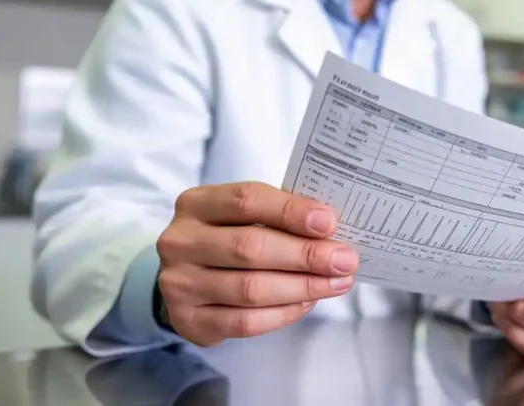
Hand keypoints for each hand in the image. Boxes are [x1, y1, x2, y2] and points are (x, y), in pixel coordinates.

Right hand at [156, 182, 357, 345]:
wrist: (185, 278)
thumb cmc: (228, 237)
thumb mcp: (244, 216)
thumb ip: (280, 217)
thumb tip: (331, 231)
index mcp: (196, 204)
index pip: (247, 200)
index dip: (291, 211)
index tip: (329, 222)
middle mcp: (180, 242)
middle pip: (250, 248)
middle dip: (305, 255)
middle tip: (345, 260)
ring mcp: (179, 284)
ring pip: (251, 289)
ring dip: (303, 287)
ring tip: (337, 283)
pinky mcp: (188, 321)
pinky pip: (245, 322)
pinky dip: (284, 313)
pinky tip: (308, 302)